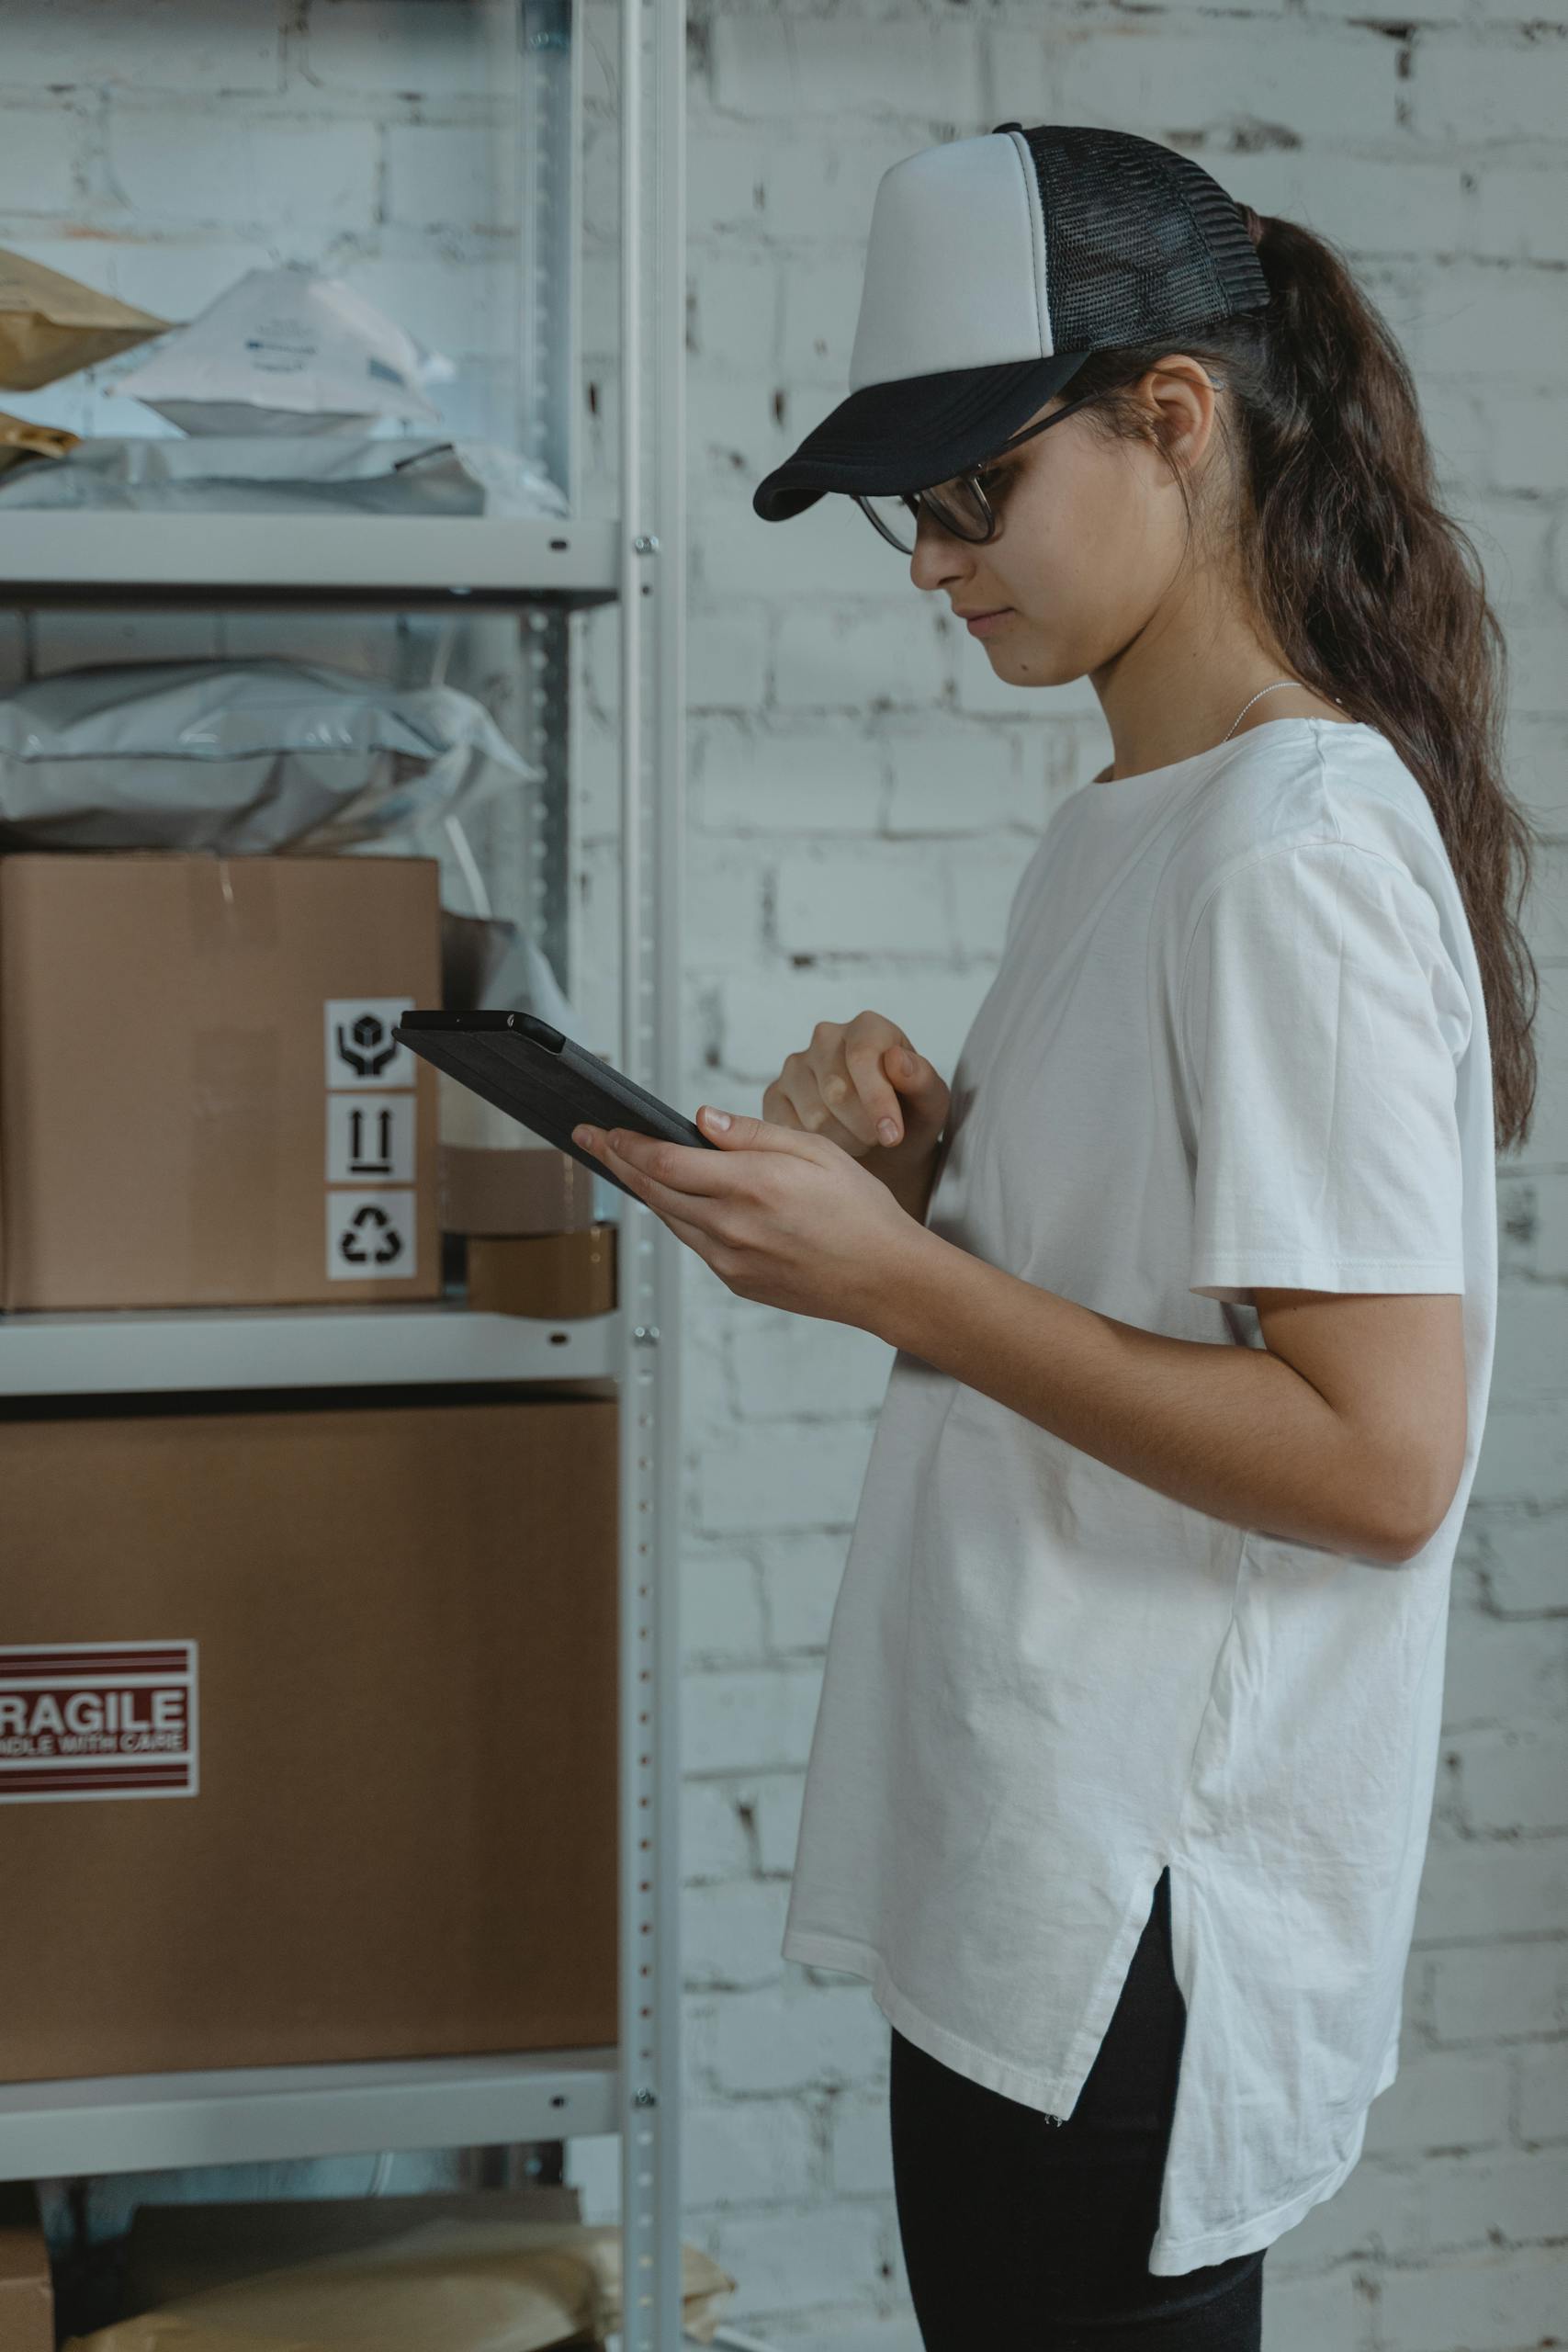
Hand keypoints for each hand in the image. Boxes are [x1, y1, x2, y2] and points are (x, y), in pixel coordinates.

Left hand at [570, 1104, 927, 1330]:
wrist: (886, 1280)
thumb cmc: (861, 1211)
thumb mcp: (816, 1151)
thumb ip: (753, 1134)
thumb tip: (701, 1119)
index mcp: (751, 1184)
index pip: (664, 1160)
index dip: (627, 1143)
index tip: (603, 1129)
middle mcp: (731, 1226)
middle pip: (653, 1189)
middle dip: (616, 1161)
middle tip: (589, 1140)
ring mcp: (730, 1260)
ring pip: (669, 1218)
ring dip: (644, 1189)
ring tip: (625, 1165)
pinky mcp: (737, 1281)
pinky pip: (695, 1242)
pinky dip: (679, 1216)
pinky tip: (677, 1200)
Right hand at [763, 1012, 950, 1212]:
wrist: (886, 1145)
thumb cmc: (911, 1116)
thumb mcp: (931, 1102)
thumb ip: (922, 1080)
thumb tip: (896, 1060)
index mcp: (867, 1027)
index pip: (862, 1056)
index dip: (877, 1100)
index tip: (892, 1136)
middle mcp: (826, 1037)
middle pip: (836, 1089)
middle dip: (864, 1127)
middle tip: (879, 1140)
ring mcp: (795, 1066)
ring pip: (813, 1115)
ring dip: (843, 1141)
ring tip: (861, 1142)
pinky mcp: (775, 1094)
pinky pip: (787, 1128)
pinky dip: (815, 1146)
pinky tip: (835, 1144)